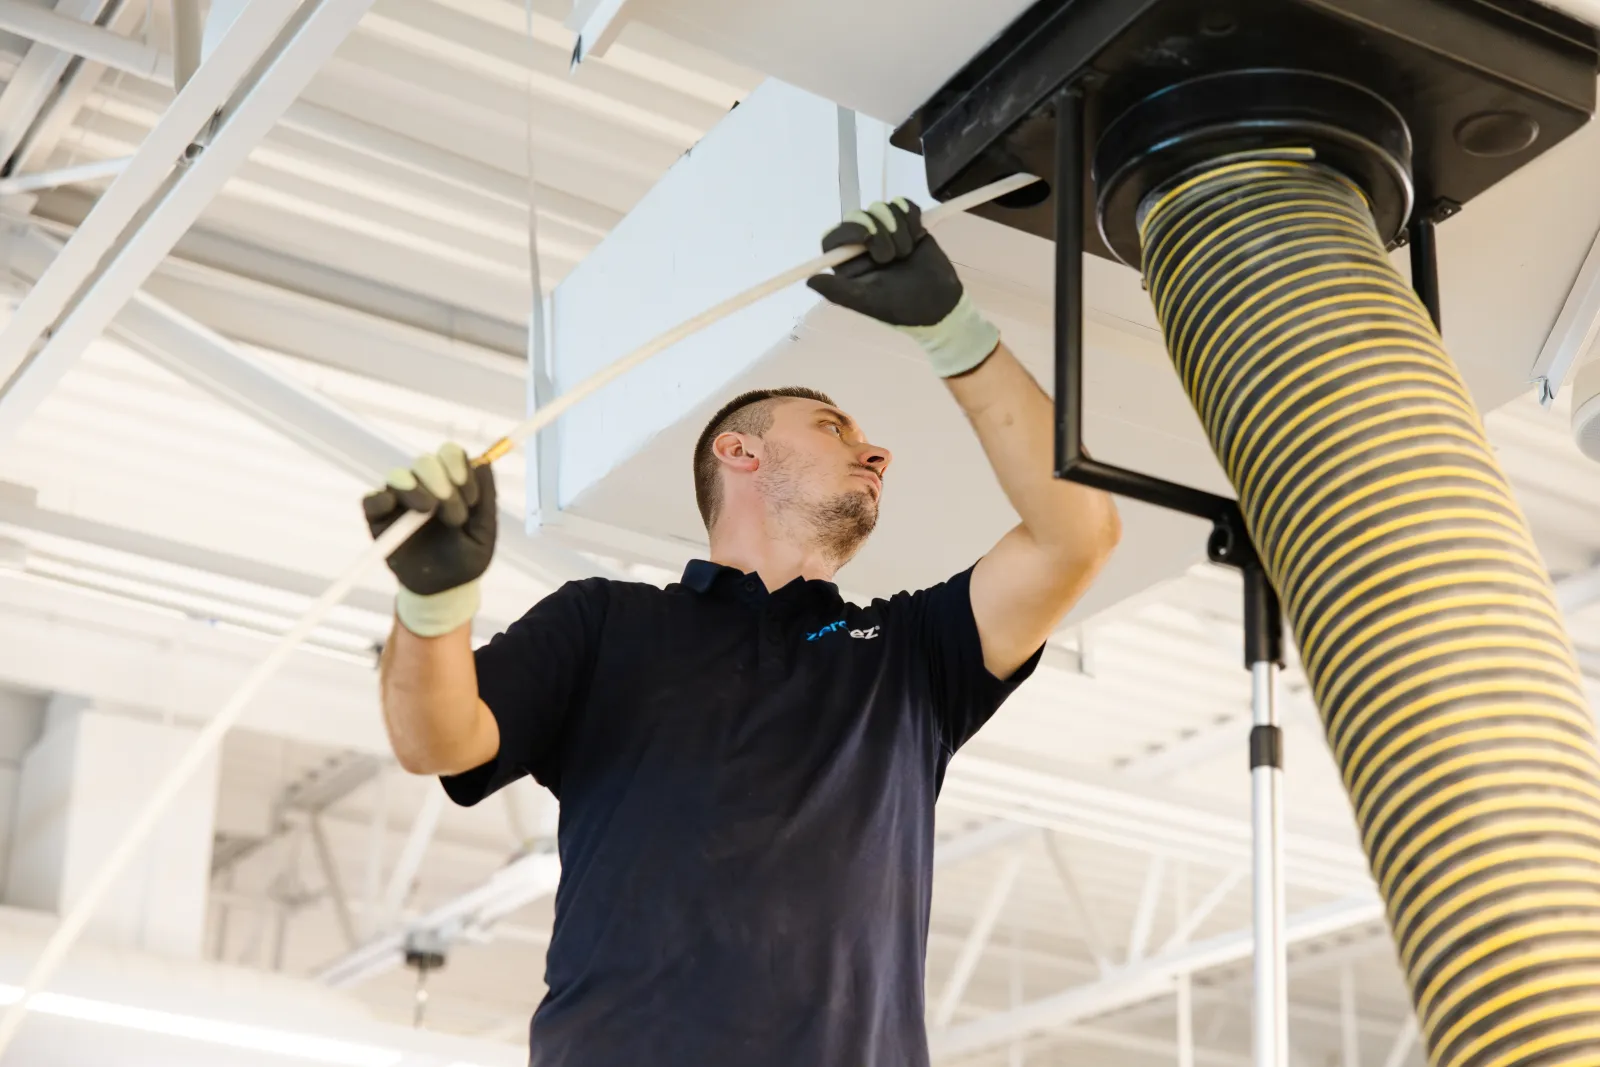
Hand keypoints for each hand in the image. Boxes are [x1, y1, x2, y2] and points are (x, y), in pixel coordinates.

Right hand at [363, 443, 495, 635]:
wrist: (443, 589)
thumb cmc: (466, 558)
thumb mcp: (484, 532)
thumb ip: (487, 498)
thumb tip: (485, 463)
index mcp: (451, 482)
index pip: (450, 454)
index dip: (459, 467)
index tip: (471, 497)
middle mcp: (424, 485)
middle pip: (425, 460)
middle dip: (442, 483)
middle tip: (454, 515)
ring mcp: (399, 500)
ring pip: (400, 475)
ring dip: (417, 489)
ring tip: (429, 511)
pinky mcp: (378, 518)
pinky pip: (372, 499)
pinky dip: (382, 499)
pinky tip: (393, 508)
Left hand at [806, 198, 999, 377]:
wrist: (940, 302)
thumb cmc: (902, 306)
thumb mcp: (868, 302)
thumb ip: (838, 291)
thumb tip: (809, 281)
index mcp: (847, 263)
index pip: (835, 236)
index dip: (850, 230)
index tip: (867, 237)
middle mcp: (862, 245)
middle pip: (859, 216)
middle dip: (881, 232)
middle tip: (893, 256)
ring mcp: (885, 231)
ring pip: (883, 208)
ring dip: (900, 230)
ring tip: (907, 254)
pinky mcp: (907, 223)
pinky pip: (903, 204)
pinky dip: (912, 218)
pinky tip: (918, 238)